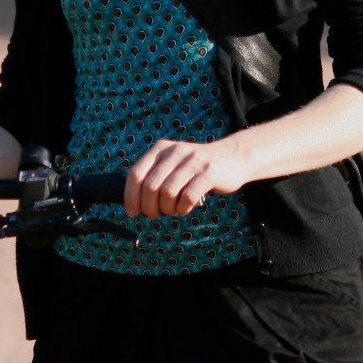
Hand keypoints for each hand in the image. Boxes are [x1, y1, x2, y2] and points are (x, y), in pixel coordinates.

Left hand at [123, 140, 247, 218]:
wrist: (232, 158)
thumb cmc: (196, 168)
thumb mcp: (172, 164)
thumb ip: (153, 176)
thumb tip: (131, 201)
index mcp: (161, 148)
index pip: (136, 174)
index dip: (130, 197)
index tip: (131, 212)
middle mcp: (175, 151)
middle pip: (150, 186)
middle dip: (148, 207)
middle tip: (154, 214)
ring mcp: (193, 160)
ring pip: (167, 193)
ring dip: (167, 209)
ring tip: (173, 210)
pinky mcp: (209, 172)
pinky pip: (187, 197)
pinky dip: (183, 208)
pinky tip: (185, 207)